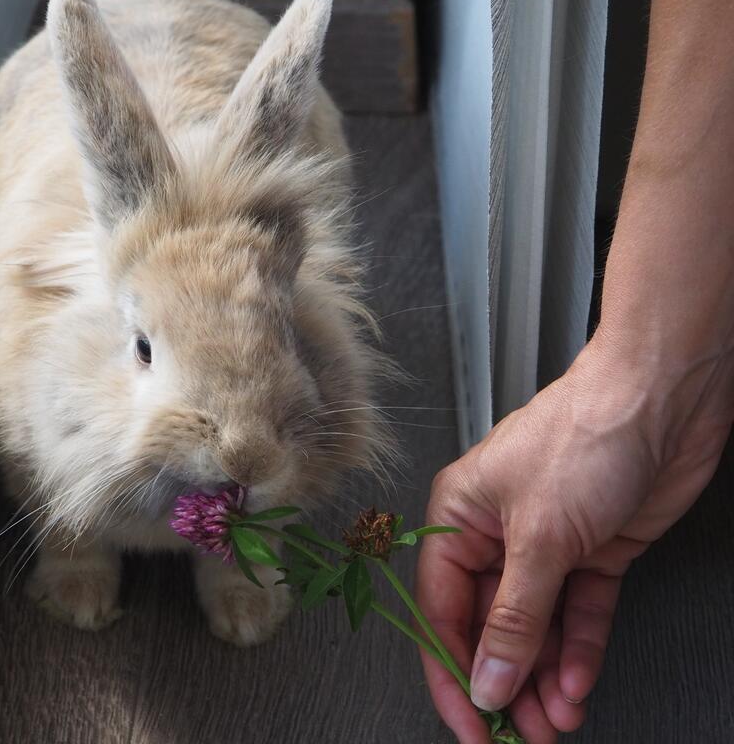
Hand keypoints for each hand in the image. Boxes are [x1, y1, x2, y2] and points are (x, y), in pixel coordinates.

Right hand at [416, 337, 732, 742]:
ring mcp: (546, 545)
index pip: (442, 610)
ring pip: (536, 628)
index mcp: (457, 517)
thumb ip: (514, 617)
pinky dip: (579, 651)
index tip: (468, 721)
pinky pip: (578, 615)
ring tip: (554, 723)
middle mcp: (496, 533)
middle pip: (490, 626)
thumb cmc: (586, 433)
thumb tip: (485, 676)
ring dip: (545, 677)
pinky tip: (578, 684)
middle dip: (504, 682)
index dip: (452, 669)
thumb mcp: (539, 536)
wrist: (665, 398)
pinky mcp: (593, 552)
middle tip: (515, 735)